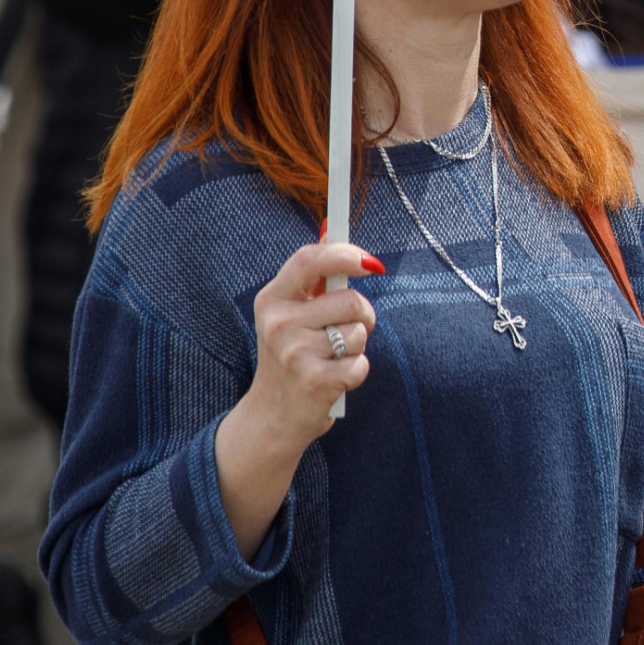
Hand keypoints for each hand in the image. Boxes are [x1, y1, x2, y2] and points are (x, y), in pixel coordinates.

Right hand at [241, 241, 383, 443]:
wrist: (272, 415)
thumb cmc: (293, 355)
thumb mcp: (291, 314)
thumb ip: (313, 277)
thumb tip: (331, 229)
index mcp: (273, 299)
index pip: (309, 260)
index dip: (345, 254)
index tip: (371, 264)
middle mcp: (279, 323)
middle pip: (349, 300)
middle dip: (362, 314)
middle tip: (347, 329)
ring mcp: (294, 353)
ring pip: (359, 333)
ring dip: (358, 346)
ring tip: (334, 357)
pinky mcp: (314, 382)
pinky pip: (361, 364)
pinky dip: (357, 372)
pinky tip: (336, 379)